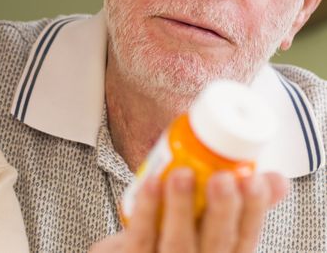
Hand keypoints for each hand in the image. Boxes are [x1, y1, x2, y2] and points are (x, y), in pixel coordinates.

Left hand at [88, 168, 288, 252]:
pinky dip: (147, 210)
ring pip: (178, 243)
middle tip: (224, 178)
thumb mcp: (212, 227)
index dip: (253, 211)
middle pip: (217, 244)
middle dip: (223, 211)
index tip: (256, 181)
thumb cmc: (173, 239)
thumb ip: (241, 205)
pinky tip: (151, 183)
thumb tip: (276, 179)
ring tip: (183, 174)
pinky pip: (141, 237)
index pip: (245, 239)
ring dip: (182, 208)